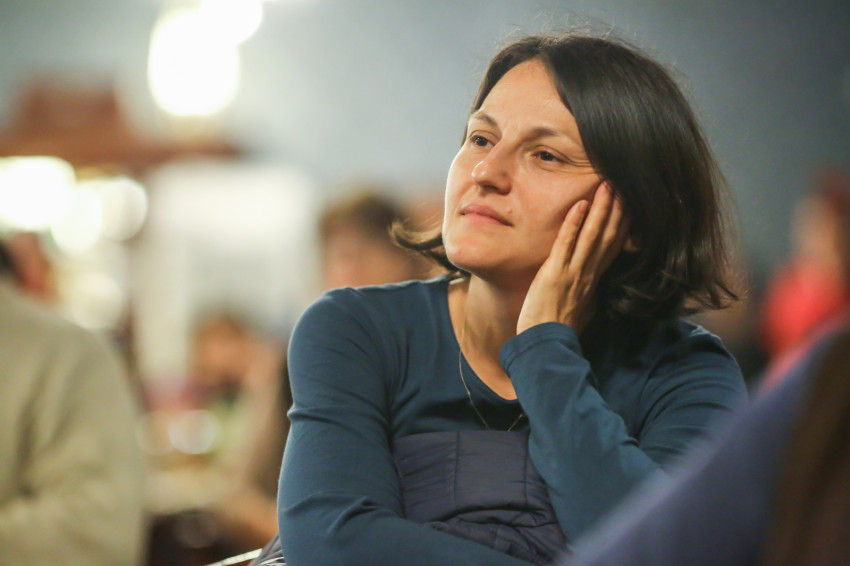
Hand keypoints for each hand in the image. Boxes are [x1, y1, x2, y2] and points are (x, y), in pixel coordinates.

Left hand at [517, 183, 628, 334]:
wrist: (546, 346)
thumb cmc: (558, 329)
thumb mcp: (582, 309)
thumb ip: (588, 293)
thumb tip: (593, 288)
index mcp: (593, 280)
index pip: (613, 247)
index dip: (623, 224)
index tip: (630, 204)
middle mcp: (588, 273)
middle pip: (608, 236)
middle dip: (616, 209)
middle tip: (622, 184)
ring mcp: (573, 273)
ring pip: (591, 235)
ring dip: (600, 209)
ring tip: (606, 186)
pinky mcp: (554, 274)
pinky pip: (566, 244)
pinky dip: (573, 224)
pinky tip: (579, 205)